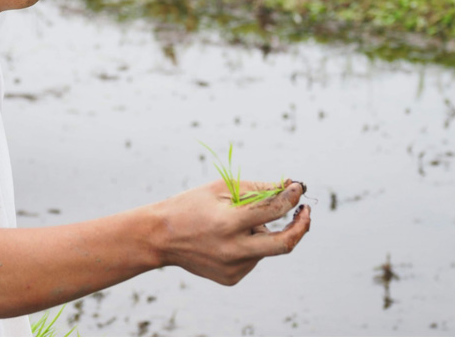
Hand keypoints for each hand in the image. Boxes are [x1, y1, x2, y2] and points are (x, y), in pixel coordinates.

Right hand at [154, 179, 310, 284]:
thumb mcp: (221, 189)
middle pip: (284, 244)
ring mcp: (233, 268)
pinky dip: (249, 244)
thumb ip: (258, 189)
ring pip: (266, 248)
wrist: (160, 238)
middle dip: (301, 227)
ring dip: (261, 232)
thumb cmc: (191, 206)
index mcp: (228, 224)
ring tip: (233, 223)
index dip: (290, 197)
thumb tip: (290, 189)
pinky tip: (225, 239)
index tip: (297, 188)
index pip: (273, 210)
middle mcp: (233, 250)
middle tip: (305, 213)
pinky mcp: (231, 278)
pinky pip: (253, 258)